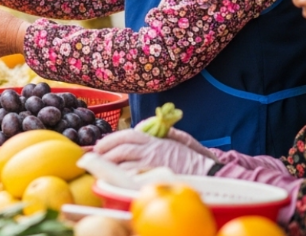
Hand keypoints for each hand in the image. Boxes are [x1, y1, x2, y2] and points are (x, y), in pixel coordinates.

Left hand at [94, 129, 214, 176]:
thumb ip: (161, 132)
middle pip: (122, 147)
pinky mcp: (156, 177)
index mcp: (155, 139)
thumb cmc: (193, 157)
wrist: (209, 173)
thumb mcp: (177, 138)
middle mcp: (152, 149)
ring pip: (125, 162)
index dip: (111, 139)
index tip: (100, 145)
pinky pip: (134, 177)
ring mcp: (153, 164)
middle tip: (96, 157)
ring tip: (101, 168)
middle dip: (106, 151)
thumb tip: (144, 126)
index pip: (128, 134)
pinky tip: (115, 179)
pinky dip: (122, 177)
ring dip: (111, 165)